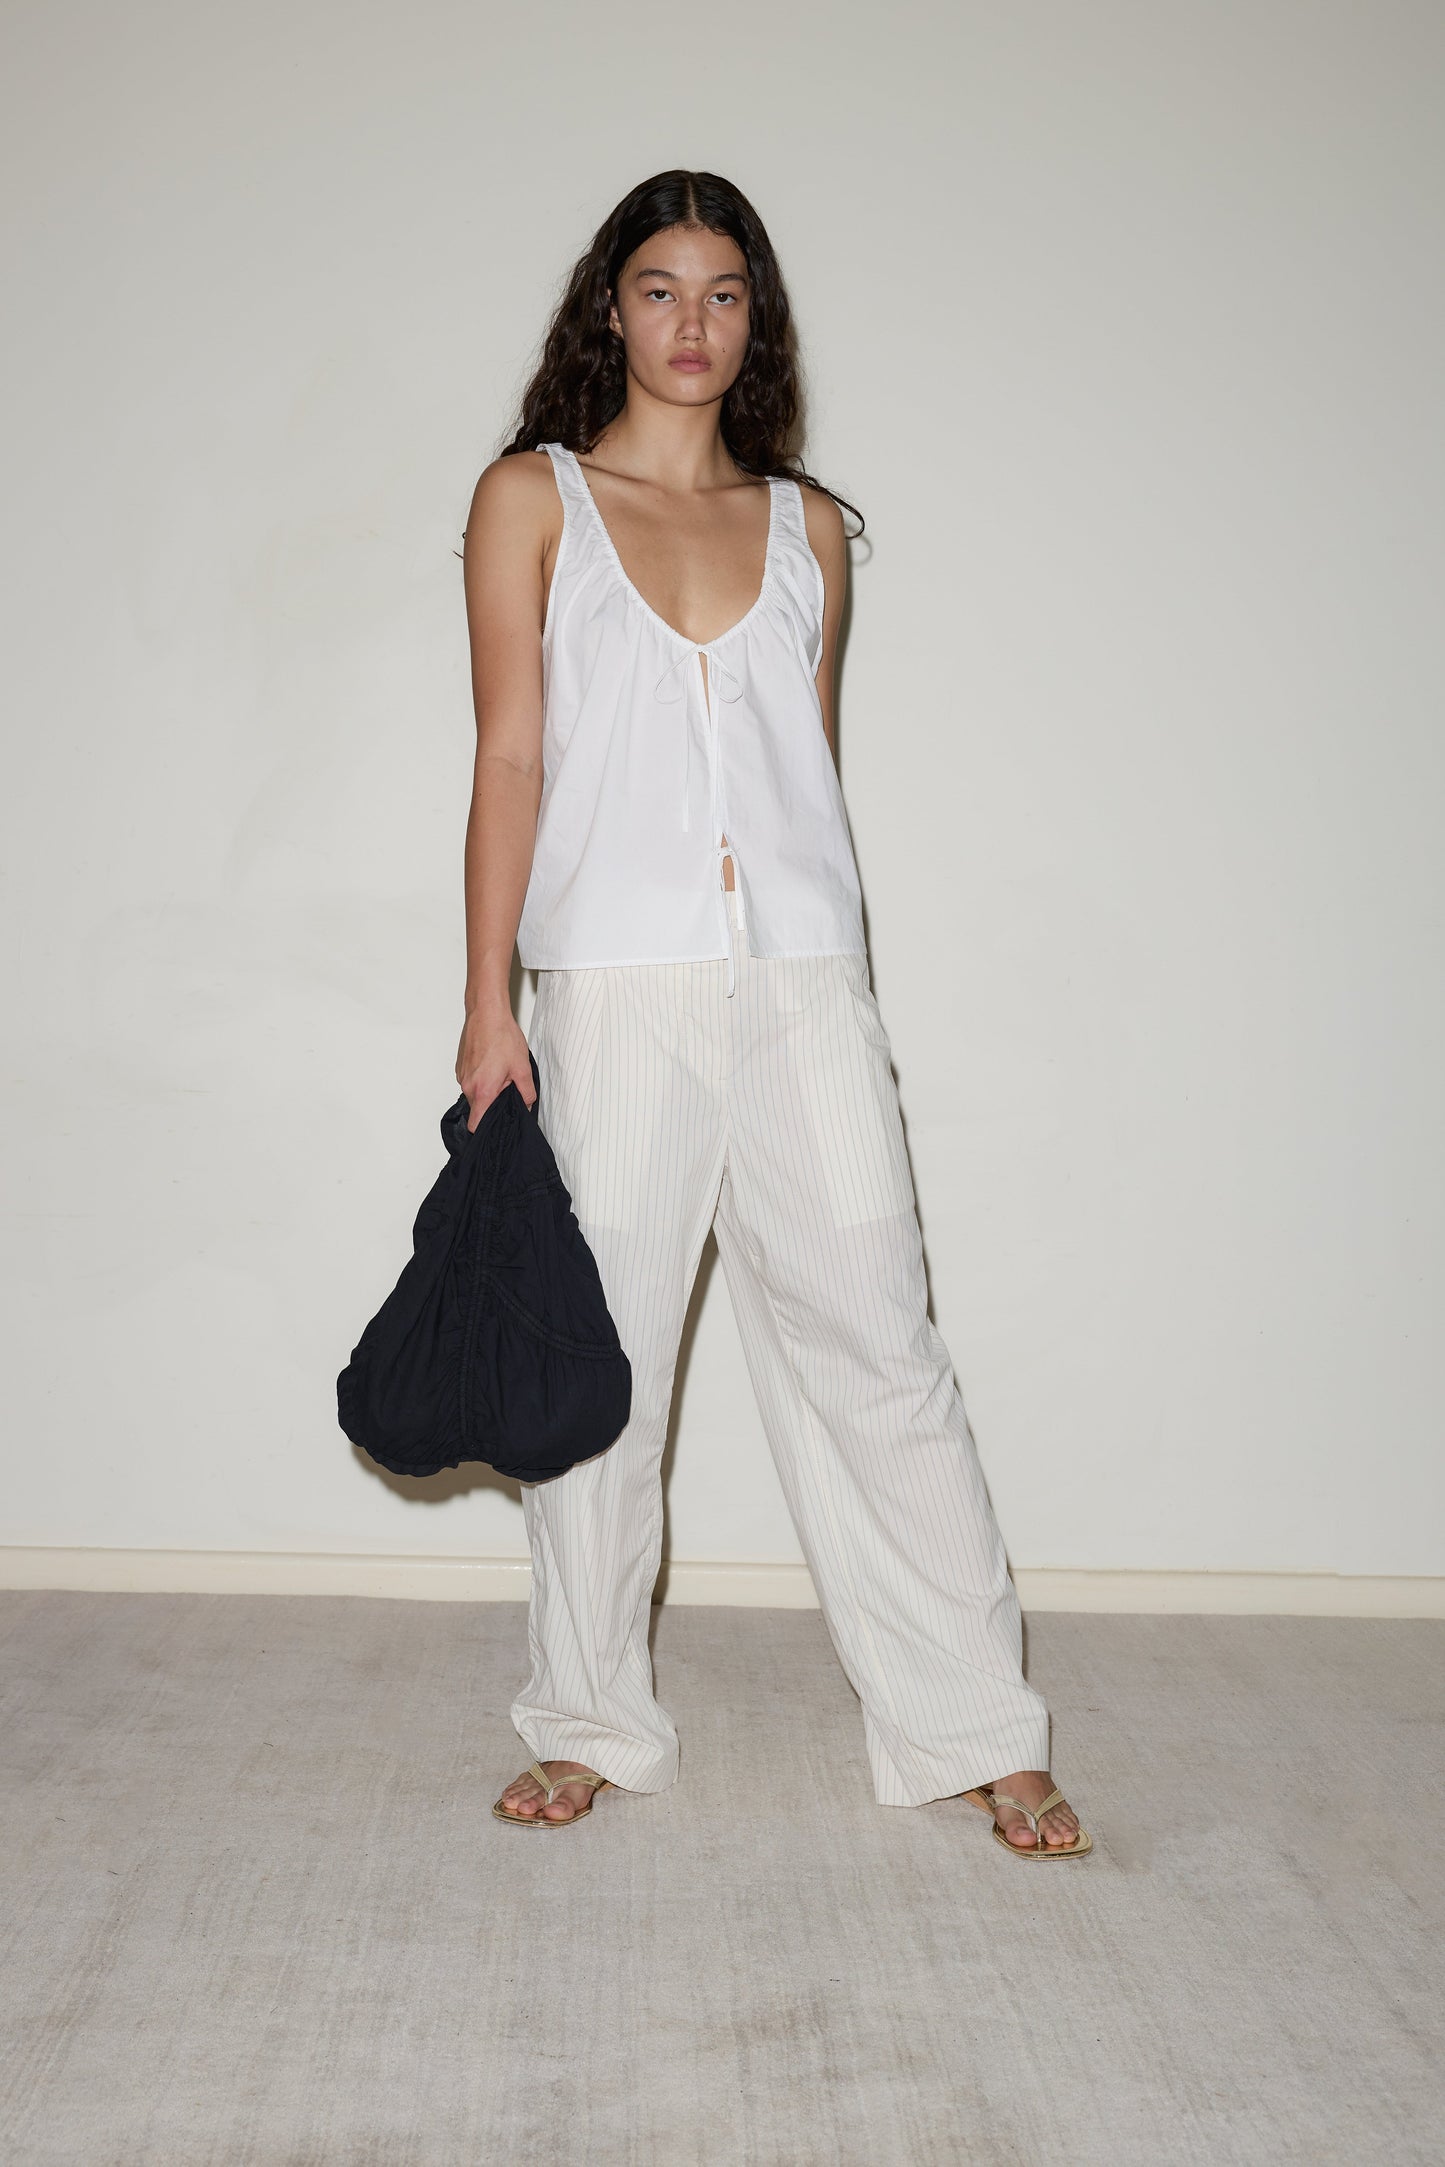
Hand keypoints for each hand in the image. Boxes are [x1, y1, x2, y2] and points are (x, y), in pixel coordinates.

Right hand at [455, 1003, 536, 1132]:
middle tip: (508, 1085)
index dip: (486, 1128)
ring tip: (500, 1070)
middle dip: (494, 1101)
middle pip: (478, 1107)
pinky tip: (493, 1063)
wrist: (486, 1013)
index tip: (497, 1125)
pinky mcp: (460, 1065)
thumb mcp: (522, 1067)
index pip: (475, 1125)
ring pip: (475, 1092)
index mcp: (482, 1091)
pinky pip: (471, 1080)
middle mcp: (467, 1085)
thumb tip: (526, 1105)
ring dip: (488, 1088)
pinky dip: (481, 1077)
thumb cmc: (501, 1036)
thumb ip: (526, 1092)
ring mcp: (462, 1075)